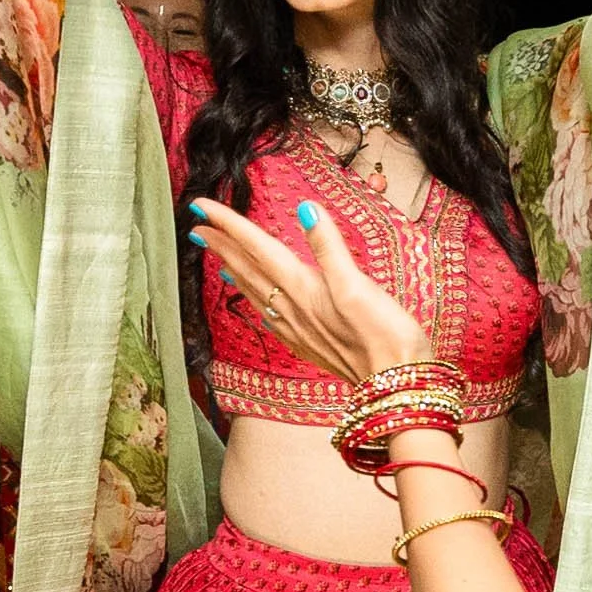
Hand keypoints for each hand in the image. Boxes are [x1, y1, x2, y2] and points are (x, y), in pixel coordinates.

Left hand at [190, 192, 429, 380]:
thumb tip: (306, 209)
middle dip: (221, 245)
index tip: (202, 207)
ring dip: (233, 270)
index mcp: (302, 287)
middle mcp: (292, 307)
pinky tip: (254, 300)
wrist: (395, 385)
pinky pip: (268, 315)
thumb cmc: (384, 336)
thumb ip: (329, 246)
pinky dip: (254, 300)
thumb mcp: (357, 284)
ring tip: (216, 258)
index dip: (229, 224)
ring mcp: (297, 328)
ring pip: (254, 292)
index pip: (257, 247)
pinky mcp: (308, 342)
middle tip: (197, 227)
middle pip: (248, 269)